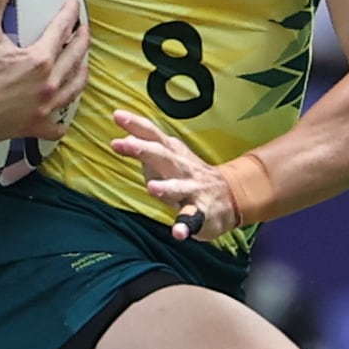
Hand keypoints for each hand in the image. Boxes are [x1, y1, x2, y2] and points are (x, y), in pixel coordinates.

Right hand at [0, 0, 86, 141]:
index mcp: (39, 59)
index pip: (63, 30)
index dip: (70, 13)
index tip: (73, 6)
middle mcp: (48, 84)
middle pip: (77, 57)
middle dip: (82, 40)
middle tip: (82, 30)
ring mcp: (44, 107)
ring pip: (75, 87)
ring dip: (81, 71)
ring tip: (81, 63)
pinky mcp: (35, 126)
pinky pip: (59, 125)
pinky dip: (62, 118)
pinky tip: (61, 112)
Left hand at [109, 110, 238, 242]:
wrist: (231, 196)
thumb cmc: (189, 175)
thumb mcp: (169, 157)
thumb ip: (147, 148)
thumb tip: (124, 138)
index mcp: (172, 154)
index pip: (153, 135)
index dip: (136, 125)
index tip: (117, 115)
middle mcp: (183, 168)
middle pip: (163, 156)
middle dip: (143, 149)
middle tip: (122, 143)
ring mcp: (193, 190)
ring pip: (180, 188)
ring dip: (167, 187)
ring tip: (152, 188)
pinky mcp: (203, 212)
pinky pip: (194, 220)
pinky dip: (187, 226)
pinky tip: (179, 233)